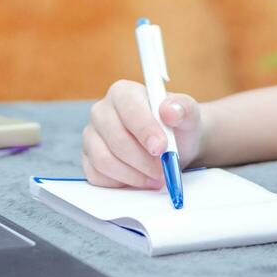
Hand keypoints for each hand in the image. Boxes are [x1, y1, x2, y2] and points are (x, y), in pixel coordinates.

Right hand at [81, 79, 205, 188]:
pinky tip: (139, 180)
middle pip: (116, 139)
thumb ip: (183, 108)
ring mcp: (92, 136)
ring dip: (134, 175)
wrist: (173, 146)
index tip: (161, 148)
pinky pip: (97, 176)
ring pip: (104, 160)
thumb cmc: (176, 127)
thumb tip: (170, 110)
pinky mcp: (88, 159)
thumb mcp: (188, 115)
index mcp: (123, 93)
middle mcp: (102, 111)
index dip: (145, 129)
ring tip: (156, 178)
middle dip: (143, 160)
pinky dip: (121, 183)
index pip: (128, 108)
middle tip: (164, 171)